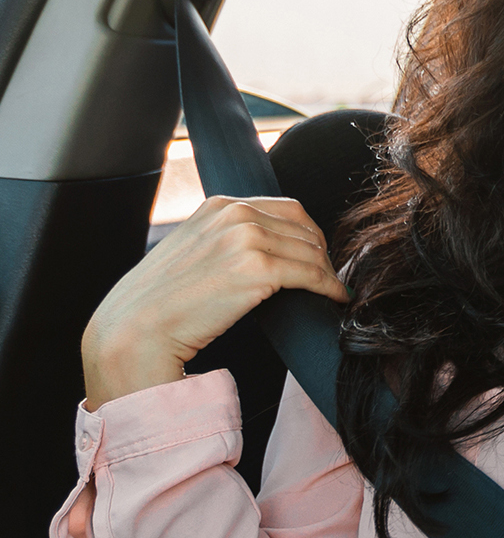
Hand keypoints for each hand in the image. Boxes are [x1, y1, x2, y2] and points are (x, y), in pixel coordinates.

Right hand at [81, 194, 346, 410]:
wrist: (134, 331)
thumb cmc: (159, 301)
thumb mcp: (192, 249)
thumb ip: (225, 238)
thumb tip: (264, 246)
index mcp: (219, 206)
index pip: (286, 209)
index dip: (308, 234)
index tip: (316, 255)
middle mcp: (235, 214)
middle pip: (304, 228)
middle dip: (321, 253)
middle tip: (327, 277)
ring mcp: (247, 239)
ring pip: (313, 253)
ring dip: (327, 274)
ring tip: (331, 291)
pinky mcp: (258, 269)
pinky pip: (313, 275)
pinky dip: (330, 288)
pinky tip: (334, 299)